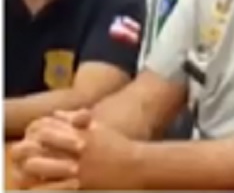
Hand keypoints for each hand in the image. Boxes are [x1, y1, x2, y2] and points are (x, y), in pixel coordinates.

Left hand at [17, 110, 143, 189]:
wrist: (138, 166)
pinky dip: (42, 188)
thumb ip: (76, 120)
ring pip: (39, 167)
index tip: (34, 140)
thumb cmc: (117, 147)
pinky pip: (51, 188)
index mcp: (80, 133)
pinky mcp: (79, 186)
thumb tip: (55, 114)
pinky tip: (44, 186)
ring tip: (34, 173)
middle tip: (29, 158)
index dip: (35, 134)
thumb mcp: (99, 128)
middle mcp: (77, 148)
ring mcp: (77, 168)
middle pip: (38, 146)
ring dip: (32, 170)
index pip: (46, 129)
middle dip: (28, 151)